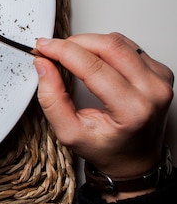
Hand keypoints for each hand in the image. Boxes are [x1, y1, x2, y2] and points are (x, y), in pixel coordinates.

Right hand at [35, 33, 173, 181]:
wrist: (136, 162)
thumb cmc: (107, 150)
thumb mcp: (70, 133)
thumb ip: (52, 99)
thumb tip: (44, 65)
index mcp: (133, 110)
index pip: (92, 66)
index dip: (62, 51)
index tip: (43, 47)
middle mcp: (152, 92)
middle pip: (108, 46)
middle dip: (74, 42)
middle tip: (53, 49)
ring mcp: (161, 80)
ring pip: (118, 41)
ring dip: (88, 43)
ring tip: (72, 56)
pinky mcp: (160, 72)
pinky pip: (128, 46)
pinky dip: (104, 47)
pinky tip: (94, 59)